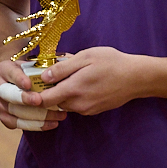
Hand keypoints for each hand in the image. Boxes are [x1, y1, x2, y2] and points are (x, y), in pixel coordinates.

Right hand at [0, 58, 67, 131]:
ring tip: (58, 115)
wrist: (13, 81)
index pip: (10, 74)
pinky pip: (19, 124)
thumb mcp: (30, 64)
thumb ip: (40, 68)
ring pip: (16, 113)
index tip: (29, 83)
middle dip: (25, 99)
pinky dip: (37, 125)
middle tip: (41, 101)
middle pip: (10, 95)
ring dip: (38, 115)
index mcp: (2, 70)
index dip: (19, 79)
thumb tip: (59, 73)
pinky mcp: (4, 117)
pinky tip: (52, 123)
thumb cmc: (26, 71)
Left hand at [29, 46, 144, 116]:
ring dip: (62, 92)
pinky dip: (74, 95)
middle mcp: (78, 104)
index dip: (34, 94)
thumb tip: (44, 77)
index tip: (30, 85)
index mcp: (74, 89)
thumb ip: (63, 68)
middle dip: (48, 91)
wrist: (137, 78)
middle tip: (49, 75)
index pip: (44, 100)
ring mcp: (87, 109)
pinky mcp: (95, 110)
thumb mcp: (86, 57)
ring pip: (65, 103)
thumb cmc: (112, 62)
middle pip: (53, 102)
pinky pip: (77, 104)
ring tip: (69, 75)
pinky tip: (82, 81)